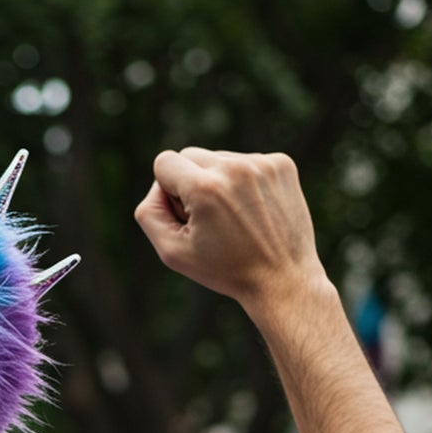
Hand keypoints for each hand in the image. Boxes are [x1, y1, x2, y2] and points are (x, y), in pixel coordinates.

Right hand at [133, 148, 326, 313]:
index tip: (185, 215)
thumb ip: (150, 213)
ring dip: (217, 182)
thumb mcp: (172, 252)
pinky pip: (246, 161)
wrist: (282, 277)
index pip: (164, 162)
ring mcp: (262, 163)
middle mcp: (234, 168)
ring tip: (234, 218)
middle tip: (207, 219)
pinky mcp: (282, 163)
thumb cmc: (224, 269)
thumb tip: (159, 186)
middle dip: (190, 184)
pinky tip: (253, 210)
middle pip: (190, 155)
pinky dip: (242, 182)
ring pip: (219, 158)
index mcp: (204, 189)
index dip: (166, 190)